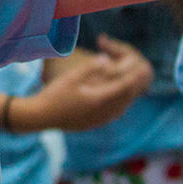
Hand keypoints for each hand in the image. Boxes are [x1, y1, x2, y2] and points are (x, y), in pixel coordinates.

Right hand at [14, 37, 153, 130]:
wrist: (40, 117)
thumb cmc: (54, 95)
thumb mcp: (72, 77)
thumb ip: (91, 67)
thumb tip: (106, 59)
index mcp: (99, 100)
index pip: (124, 86)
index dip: (134, 76)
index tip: (142, 68)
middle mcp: (102, 112)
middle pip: (125, 97)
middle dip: (133, 85)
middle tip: (140, 73)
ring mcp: (99, 120)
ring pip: (121, 107)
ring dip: (127, 94)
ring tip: (131, 84)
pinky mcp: (93, 124)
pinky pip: (113, 113)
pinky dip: (119, 103)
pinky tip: (117, 99)